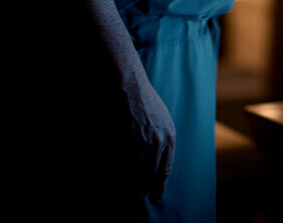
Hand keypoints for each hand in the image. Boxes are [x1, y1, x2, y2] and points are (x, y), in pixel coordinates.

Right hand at [124, 74, 175, 203]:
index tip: (154, 198)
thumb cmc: (144, 100)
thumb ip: (162, 140)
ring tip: (122, 192)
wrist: (128, 85)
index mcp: (170, 136)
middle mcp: (158, 142)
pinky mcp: (124, 141)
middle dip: (140, 189)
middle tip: (135, 195)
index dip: (159, 187)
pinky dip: (115, 175)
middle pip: (148, 178)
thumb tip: (157, 161)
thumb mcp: (163, 119)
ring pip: (133, 176)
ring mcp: (141, 142)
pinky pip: (119, 166)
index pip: (165, 171)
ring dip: (126, 186)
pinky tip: (111, 179)